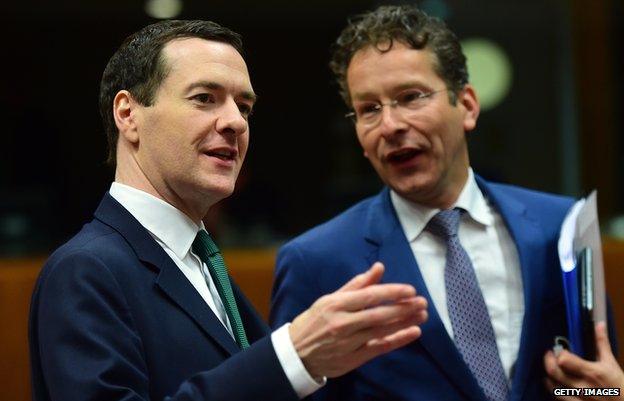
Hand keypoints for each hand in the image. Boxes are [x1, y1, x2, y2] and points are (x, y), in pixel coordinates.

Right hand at [289, 262, 427, 379]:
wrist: (296, 354)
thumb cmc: (314, 321)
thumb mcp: (330, 299)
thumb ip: (356, 284)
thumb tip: (379, 268)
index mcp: (335, 304)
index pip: (368, 296)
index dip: (391, 292)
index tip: (410, 289)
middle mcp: (342, 323)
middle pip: (378, 314)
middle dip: (403, 308)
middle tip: (422, 302)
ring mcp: (347, 343)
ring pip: (381, 331)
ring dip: (404, 322)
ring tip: (422, 314)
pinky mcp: (352, 359)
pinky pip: (379, 348)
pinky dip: (398, 340)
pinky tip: (413, 332)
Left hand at [544, 322, 623, 399]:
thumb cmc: (621, 387)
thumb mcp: (612, 363)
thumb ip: (602, 343)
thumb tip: (599, 324)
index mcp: (591, 372)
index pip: (564, 360)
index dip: (559, 353)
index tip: (558, 349)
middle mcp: (582, 386)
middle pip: (554, 372)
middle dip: (548, 361)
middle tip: (549, 355)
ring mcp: (578, 398)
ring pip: (553, 386)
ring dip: (549, 376)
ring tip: (551, 370)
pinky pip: (558, 398)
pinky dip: (554, 390)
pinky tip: (555, 385)